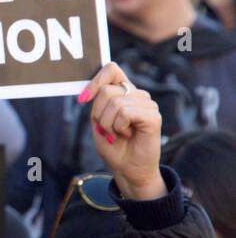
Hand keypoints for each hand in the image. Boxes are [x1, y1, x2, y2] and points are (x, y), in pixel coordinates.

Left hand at [78, 62, 165, 199]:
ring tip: (117, 133)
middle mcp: (137, 94)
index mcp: (124, 91)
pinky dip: (119, 127)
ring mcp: (148, 104)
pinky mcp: (154, 116)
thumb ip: (97, 101)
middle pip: (106, 90)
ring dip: (108, 124)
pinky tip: (127, 134)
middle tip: (106, 128)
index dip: (95, 81)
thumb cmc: (112, 144)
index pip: (111, 69)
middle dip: (98, 113)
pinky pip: (125, 112)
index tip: (83, 99)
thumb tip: (88, 89)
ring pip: (115, 103)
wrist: (126, 168)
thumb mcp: (98, 119)